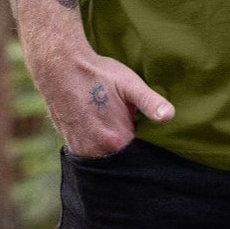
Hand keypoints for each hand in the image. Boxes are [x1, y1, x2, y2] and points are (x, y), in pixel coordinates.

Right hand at [36, 45, 174, 157]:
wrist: (60, 68)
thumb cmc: (98, 73)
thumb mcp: (129, 84)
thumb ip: (150, 102)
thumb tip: (170, 116)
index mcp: (117, 139)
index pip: (141, 155)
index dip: (147, 145)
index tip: (147, 132)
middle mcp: (99, 152)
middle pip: (123, 160)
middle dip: (130, 148)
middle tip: (129, 124)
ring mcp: (83, 151)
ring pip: (107, 158)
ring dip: (113, 149)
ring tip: (113, 125)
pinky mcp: (71, 146)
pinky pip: (91, 155)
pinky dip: (99, 147)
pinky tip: (100, 128)